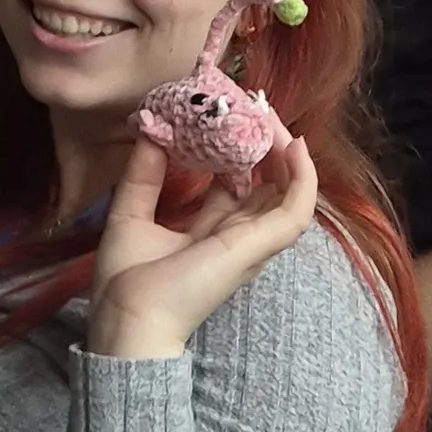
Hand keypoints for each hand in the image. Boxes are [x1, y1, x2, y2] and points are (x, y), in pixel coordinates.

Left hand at [84, 131, 320, 363]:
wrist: (130, 322)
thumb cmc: (128, 283)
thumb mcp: (131, 215)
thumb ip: (143, 176)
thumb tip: (150, 133)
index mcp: (210, 235)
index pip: (235, 188)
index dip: (237, 155)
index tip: (229, 121)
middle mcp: (236, 239)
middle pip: (266, 187)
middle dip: (267, 149)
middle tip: (259, 110)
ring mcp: (250, 244)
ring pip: (288, 195)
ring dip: (289, 156)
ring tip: (277, 119)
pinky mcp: (256, 246)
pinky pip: (296, 210)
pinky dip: (303, 179)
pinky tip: (296, 147)